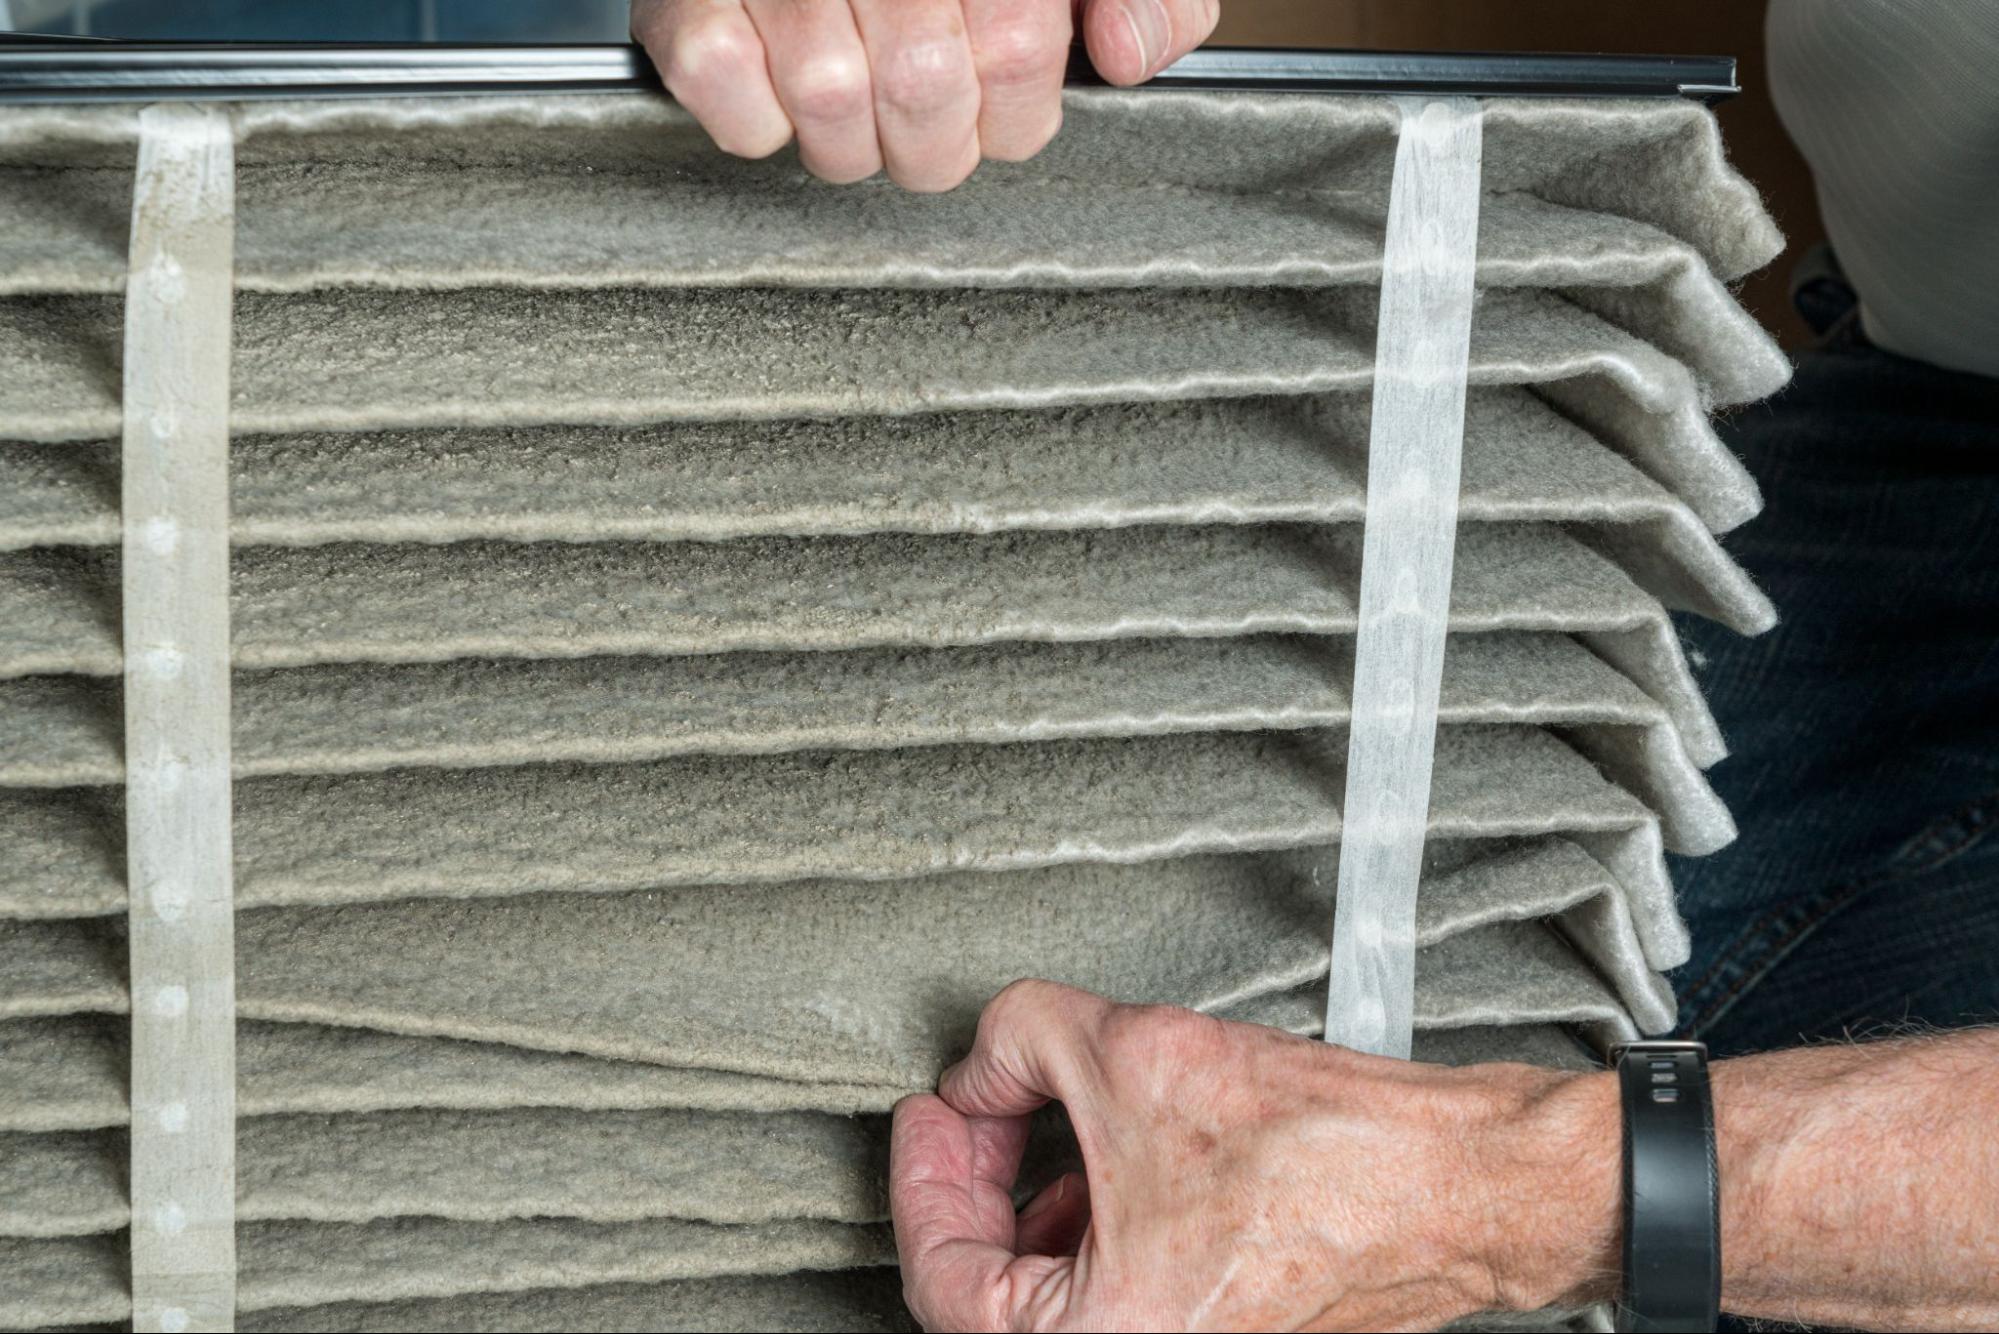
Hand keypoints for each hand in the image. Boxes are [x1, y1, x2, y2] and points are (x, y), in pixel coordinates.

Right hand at [630, 0, 1222, 189]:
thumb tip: (1123, 55)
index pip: (1020, 50)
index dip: (1019, 104)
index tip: (1002, 87)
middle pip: (925, 91)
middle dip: (938, 137)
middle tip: (927, 111)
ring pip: (831, 107)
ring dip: (854, 137)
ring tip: (857, 96)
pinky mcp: (685, 5)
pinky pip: (733, 101)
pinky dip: (761, 122)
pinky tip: (783, 83)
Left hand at [890, 980, 1620, 1331]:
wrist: (1454, 1181)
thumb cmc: (1326, 1154)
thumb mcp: (1130, 1050)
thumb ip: (1016, 1041)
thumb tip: (982, 1066)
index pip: (942, 1276)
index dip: (920, 1175)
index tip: (930, 1112)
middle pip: (989, 1292)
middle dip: (972, 1184)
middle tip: (972, 1109)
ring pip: (1050, 1295)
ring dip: (1030, 1204)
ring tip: (1034, 1121)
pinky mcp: (1216, 1332)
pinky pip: (1112, 1293)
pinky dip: (1091, 1226)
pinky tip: (1105, 1163)